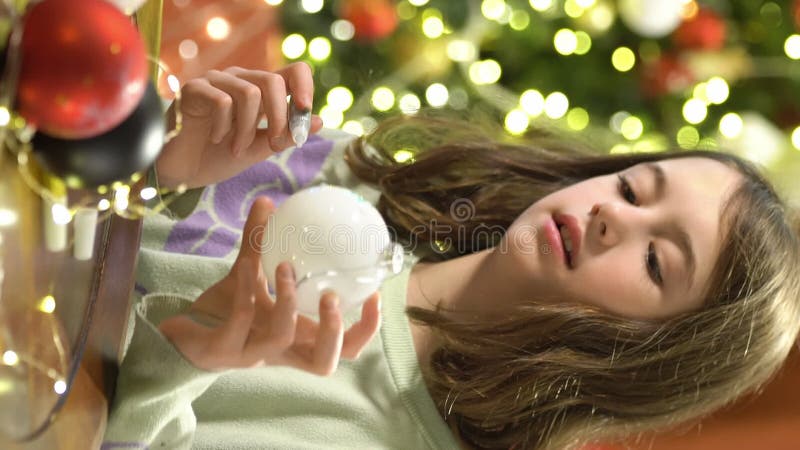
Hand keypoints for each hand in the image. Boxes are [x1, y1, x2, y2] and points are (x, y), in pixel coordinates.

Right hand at [156, 63, 323, 188]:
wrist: (180, 173)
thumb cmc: (217, 157)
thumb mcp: (260, 149)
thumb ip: (286, 135)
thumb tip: (320, 120)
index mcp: (259, 89)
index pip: (292, 71)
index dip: (305, 87)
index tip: (306, 113)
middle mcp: (239, 78)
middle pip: (273, 80)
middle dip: (280, 117)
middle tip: (274, 144)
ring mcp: (215, 81)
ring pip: (249, 92)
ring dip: (248, 129)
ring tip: (237, 148)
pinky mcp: (192, 89)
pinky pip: (222, 101)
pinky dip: (225, 126)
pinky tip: (215, 139)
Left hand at [158, 197, 380, 373]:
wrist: (183, 331)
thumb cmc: (226, 308)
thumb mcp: (250, 273)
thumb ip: (261, 242)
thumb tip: (271, 201)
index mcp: (299, 338)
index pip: (345, 347)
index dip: (366, 329)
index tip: (374, 293)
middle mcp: (281, 352)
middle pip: (324, 362)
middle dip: (334, 330)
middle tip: (332, 295)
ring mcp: (252, 354)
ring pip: (281, 338)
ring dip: (288, 301)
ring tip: (286, 268)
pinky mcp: (222, 350)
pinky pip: (241, 319)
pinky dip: (247, 288)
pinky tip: (247, 264)